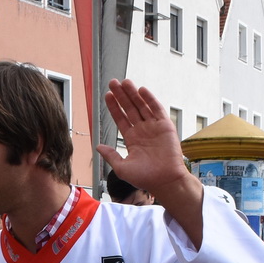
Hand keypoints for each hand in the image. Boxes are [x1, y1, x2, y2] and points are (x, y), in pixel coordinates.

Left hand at [96, 80, 194, 196]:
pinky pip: (157, 109)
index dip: (114, 107)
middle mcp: (142, 131)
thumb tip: (98, 146)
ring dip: (133, 94)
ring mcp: (154, 127)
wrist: (165, 180)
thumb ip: (110, 155)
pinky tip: (141, 90)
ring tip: (124, 82)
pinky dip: (150, 99)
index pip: (121, 119)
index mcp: (132, 139)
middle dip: (121, 96)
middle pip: (130, 108)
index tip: (107, 95)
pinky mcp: (165, 126)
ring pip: (141, 106)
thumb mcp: (121, 168)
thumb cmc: (145, 178)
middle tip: (113, 83)